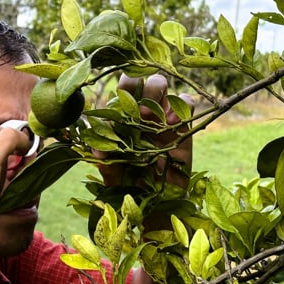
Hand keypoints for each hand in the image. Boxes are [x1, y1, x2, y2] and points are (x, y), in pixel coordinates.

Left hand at [98, 74, 192, 190]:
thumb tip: (97, 151)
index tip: (113, 124)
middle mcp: (139, 113)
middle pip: (136, 80)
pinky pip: (187, 101)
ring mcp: (161, 116)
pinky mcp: (183, 124)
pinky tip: (173, 123)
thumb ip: (105, 162)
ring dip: (154, 91)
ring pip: (159, 82)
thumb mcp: (113, 175)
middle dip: (134, 86)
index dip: (111, 103)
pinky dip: (181, 104)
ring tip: (153, 118)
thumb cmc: (132, 187)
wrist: (158, 204)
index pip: (112, 97)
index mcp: (119, 120)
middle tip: (137, 113)